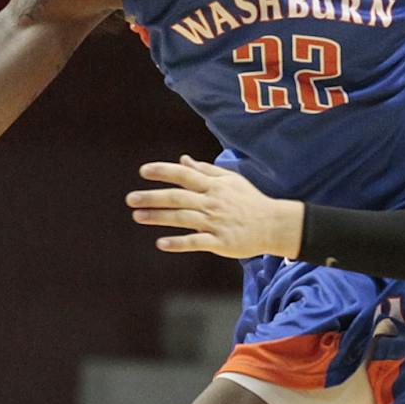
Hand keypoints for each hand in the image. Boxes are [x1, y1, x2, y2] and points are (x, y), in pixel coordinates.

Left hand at [128, 156, 303, 259]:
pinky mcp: (220, 242)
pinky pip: (196, 242)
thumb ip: (205, 171)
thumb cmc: (250, 201)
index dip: (164, 172)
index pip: (184, 175)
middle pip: (178, 197)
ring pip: (182, 218)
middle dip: (152, 197)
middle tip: (130, 199)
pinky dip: (178, 242)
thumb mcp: (230, 180)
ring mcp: (216, 222)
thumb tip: (183, 160)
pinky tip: (161, 243)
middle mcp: (212, 202)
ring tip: (137, 216)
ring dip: (158, 217)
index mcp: (214, 186)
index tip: (143, 172)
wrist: (274, 225)